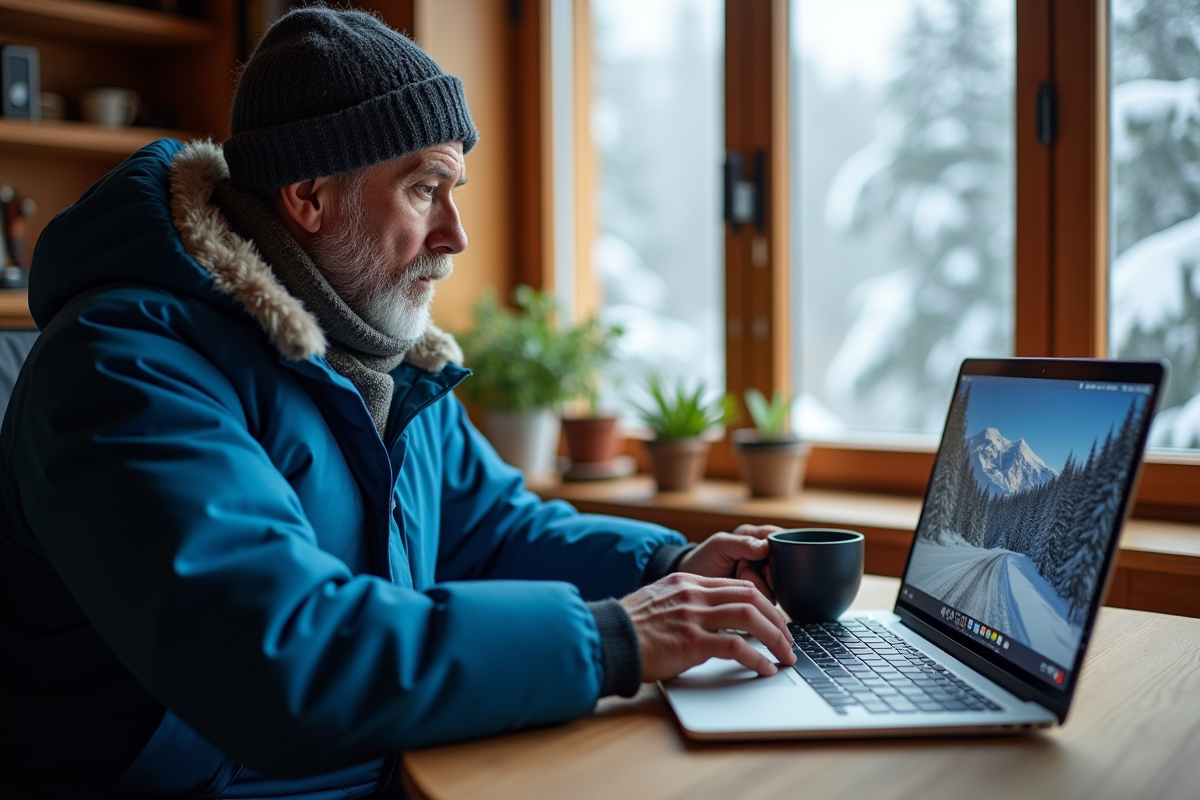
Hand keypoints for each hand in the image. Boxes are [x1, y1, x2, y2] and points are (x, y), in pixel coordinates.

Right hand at [620, 572, 795, 681]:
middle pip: (751, 597)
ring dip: (775, 638)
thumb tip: (704, 618)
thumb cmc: (628, 628)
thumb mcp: (657, 601)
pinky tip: (765, 669)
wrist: (607, 640)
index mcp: (686, 583)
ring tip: (786, 655)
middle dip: (777, 619)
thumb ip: (682, 603)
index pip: (736, 586)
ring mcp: (694, 617)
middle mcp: (694, 595)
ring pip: (750, 617)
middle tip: (788, 639)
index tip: (773, 620)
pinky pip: (737, 647)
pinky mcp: (692, 642)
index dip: (762, 604)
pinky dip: (757, 659)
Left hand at [677, 524, 781, 601]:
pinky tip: (741, 588)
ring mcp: (766, 578)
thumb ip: (742, 543)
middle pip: (785, 564)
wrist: (693, 588)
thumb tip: (766, 547)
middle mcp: (766, 558)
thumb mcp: (719, 545)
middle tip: (742, 567)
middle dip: (764, 569)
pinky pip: (770, 598)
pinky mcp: (762, 597)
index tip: (761, 557)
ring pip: (778, 583)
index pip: (782, 538)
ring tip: (738, 574)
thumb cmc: (704, 560)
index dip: (777, 549)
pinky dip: (756, 595)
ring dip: (758, 582)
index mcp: (758, 538)